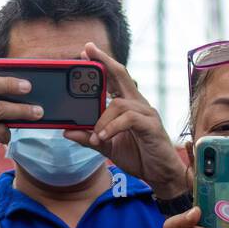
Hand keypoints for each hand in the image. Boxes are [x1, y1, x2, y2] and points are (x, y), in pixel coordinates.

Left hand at [65, 42, 188, 198]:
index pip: (115, 79)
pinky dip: (113, 127)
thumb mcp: (108, 148)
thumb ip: (90, 138)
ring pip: (119, 103)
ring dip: (102, 119)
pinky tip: (103, 137)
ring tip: (95, 135)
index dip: (103, 64)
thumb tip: (67, 132)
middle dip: (104, 62)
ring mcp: (147, 114)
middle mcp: (139, 105)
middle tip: (87, 51)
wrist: (161, 175)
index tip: (87, 52)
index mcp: (129, 106)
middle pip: (122, 76)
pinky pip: (129, 118)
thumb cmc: (139, 157)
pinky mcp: (151, 126)